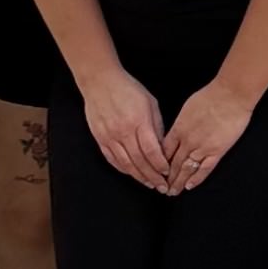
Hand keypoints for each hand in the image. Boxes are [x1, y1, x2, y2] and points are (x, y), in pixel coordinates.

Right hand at [82, 67, 170, 190]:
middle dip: (152, 176)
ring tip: (149, 184)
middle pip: (139, 161)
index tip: (167, 172)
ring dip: (139, 177)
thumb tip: (162, 146)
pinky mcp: (100, 139)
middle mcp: (123, 132)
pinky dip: (123, 169)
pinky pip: (113, 160)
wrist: (100, 82)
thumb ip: (156, 125)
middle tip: (161, 186)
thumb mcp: (149, 102)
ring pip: (126, 164)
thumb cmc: (127, 88)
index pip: (151, 150)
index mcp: (138, 121)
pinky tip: (132, 174)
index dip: (160, 164)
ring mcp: (110, 137)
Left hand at [161, 79, 253, 193]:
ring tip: (173, 192)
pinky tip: (190, 186)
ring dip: (178, 182)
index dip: (159, 163)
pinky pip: (205, 169)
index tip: (156, 170)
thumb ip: (182, 122)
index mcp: (179, 128)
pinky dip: (196, 179)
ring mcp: (202, 148)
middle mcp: (188, 141)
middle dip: (167, 178)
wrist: (231, 95)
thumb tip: (178, 131)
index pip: (165, 151)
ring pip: (186, 169)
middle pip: (173, 164)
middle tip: (162, 187)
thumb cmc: (212, 95)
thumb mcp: (188, 106)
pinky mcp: (217, 151)